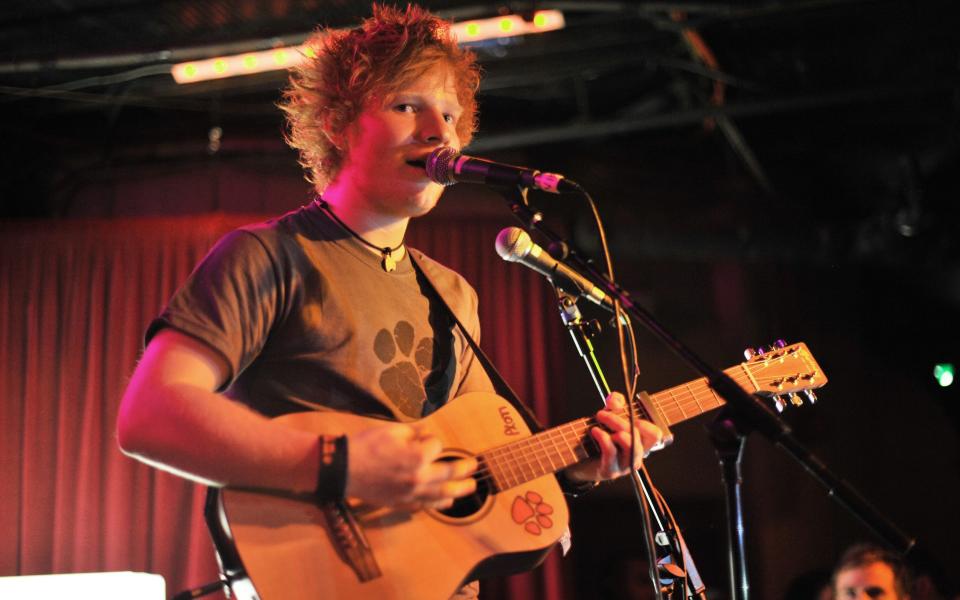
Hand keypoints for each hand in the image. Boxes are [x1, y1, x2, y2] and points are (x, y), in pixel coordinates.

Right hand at [344, 422, 476, 508]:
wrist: (343, 469)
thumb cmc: (366, 447)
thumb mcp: (391, 431)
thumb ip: (414, 432)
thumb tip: (426, 433)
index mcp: (417, 456)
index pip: (436, 446)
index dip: (431, 440)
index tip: (424, 439)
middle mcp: (418, 477)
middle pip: (449, 473)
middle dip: (464, 469)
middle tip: (474, 467)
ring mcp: (410, 493)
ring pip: (441, 494)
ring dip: (458, 491)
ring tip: (469, 488)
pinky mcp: (401, 503)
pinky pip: (424, 505)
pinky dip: (436, 504)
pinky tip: (445, 502)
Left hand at [563, 392, 662, 482]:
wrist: (581, 460)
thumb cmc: (600, 436)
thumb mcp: (609, 415)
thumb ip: (615, 403)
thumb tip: (616, 399)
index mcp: (641, 443)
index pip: (655, 435)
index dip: (645, 423)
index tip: (628, 415)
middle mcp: (636, 456)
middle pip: (639, 437)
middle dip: (620, 421)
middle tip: (602, 413)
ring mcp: (625, 465)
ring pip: (630, 446)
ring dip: (614, 428)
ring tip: (600, 420)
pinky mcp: (610, 471)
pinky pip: (612, 453)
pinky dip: (603, 438)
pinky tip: (595, 431)